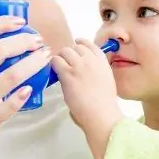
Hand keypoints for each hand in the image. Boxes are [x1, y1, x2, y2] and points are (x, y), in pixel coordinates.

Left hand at [51, 39, 122, 158]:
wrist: (101, 114)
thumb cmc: (104, 104)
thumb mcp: (106, 80)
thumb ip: (96, 71)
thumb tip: (83, 71)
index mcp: (102, 62)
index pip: (90, 45)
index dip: (81, 44)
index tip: (76, 45)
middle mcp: (91, 60)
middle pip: (75, 47)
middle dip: (69, 53)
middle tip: (65, 64)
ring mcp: (79, 66)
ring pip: (65, 51)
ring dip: (60, 58)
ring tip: (59, 68)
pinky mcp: (67, 74)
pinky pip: (55, 61)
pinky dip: (53, 64)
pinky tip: (53, 72)